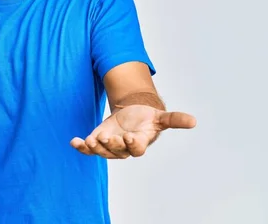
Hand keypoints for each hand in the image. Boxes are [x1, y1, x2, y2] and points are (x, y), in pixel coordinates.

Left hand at [70, 104, 195, 158]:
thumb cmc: (148, 118)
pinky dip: (81, 146)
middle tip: (105, 137)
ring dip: (95, 147)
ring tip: (89, 140)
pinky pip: (89, 148)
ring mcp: (110, 146)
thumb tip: (194, 121)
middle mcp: (124, 148)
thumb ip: (174, 120)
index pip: (137, 149)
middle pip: (117, 151)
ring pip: (102, 151)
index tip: (129, 137)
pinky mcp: (98, 142)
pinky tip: (74, 142)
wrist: (133, 115)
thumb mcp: (160, 117)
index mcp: (140, 143)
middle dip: (110, 145)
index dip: (132, 144)